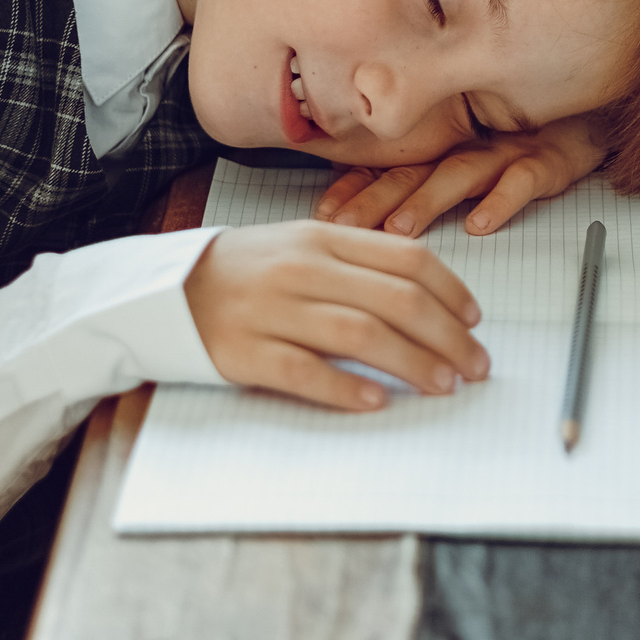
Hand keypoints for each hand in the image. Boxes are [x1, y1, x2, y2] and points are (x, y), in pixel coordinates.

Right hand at [184, 222, 488, 410]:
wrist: (164, 289)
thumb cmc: (247, 270)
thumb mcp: (301, 245)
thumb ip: (357, 261)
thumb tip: (426, 294)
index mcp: (323, 238)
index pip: (406, 259)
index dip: (451, 291)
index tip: (475, 321)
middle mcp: (302, 270)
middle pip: (396, 300)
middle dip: (447, 336)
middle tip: (476, 366)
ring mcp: (272, 311)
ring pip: (360, 334)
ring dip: (412, 363)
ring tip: (443, 384)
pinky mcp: (245, 352)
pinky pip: (304, 372)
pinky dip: (346, 388)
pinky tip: (377, 401)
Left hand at [314, 116, 609, 238]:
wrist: (595, 113)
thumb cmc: (529, 137)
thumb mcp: (471, 158)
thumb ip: (423, 180)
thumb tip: (366, 215)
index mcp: (444, 147)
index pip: (389, 170)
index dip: (354, 190)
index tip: (322, 216)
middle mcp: (467, 146)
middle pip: (412, 173)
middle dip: (375, 202)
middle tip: (345, 227)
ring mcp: (505, 152)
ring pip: (459, 175)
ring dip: (428, 201)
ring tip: (402, 228)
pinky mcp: (546, 160)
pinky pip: (522, 181)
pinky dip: (501, 200)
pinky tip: (482, 222)